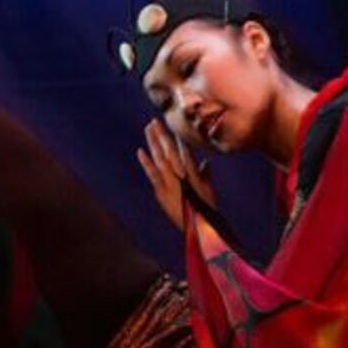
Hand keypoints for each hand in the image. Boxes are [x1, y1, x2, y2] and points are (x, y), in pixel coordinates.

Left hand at [137, 119, 214, 233]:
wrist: (201, 225)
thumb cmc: (206, 208)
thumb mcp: (208, 188)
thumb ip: (205, 173)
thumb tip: (204, 162)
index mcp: (192, 171)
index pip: (183, 150)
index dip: (174, 137)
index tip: (168, 125)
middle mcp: (182, 173)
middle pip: (170, 149)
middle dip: (162, 134)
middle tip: (154, 121)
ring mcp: (171, 181)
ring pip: (161, 157)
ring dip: (154, 141)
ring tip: (148, 128)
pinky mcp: (162, 191)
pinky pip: (153, 174)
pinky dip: (146, 162)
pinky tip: (140, 151)